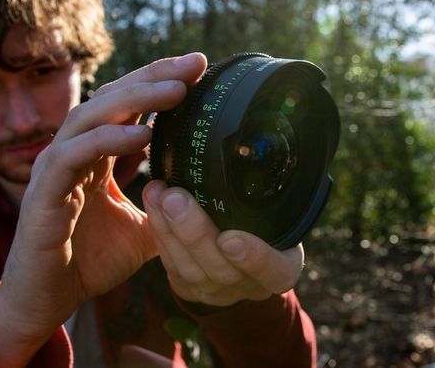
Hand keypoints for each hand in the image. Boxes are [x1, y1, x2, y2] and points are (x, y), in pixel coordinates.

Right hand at [0, 53, 206, 366]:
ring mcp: (55, 167)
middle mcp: (75, 151)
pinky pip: (74, 155)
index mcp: (97, 154)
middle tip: (195, 64)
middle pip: (113, 98)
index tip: (201, 68)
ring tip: (177, 91)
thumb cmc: (89, 262)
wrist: (47, 301)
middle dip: (154, 76)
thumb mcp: (145, 232)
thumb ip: (171, 210)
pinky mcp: (42, 192)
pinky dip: (107, 140)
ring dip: (135, 99)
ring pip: (92, 116)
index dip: (160, 81)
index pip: (129, 105)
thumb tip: (213, 202)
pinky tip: (144, 135)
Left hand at [142, 180, 304, 306]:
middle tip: (176, 199)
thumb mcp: (281, 209)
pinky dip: (159, 232)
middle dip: (194, 233)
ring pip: (190, 269)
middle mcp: (251, 286)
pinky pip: (170, 264)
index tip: (231, 238)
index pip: (275, 271)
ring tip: (158, 193)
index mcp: (282, 268)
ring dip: (169, 229)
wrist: (246, 246)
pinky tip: (153, 201)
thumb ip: (273, 191)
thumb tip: (269, 143)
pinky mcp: (190, 287)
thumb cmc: (269, 219)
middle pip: (222, 270)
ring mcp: (218, 291)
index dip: (254, 257)